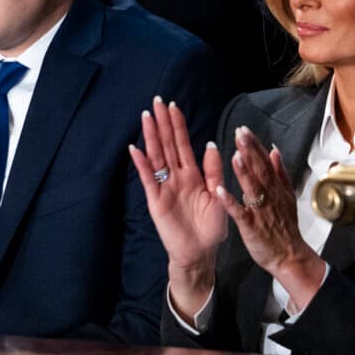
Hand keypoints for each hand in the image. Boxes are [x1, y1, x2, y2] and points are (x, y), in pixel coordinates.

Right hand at [130, 96, 226, 318]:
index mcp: (193, 174)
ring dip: (151, 137)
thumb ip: (214, 171)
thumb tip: (211, 144)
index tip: (174, 106)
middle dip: (163, 123)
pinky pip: (148, 179)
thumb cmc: (210, 227)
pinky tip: (135, 149)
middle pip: (168, 145)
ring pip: (156, 157)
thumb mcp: (218, 195)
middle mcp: (176, 177)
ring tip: (146, 117)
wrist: (200, 253)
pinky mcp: (156, 200)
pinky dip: (141, 164)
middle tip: (157, 101)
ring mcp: (164, 187)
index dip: (178, 125)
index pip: (183, 144)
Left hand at [217, 126, 324, 312]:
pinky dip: (231, 202)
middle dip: (250, 151)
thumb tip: (274, 150)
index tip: (244, 129)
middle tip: (240, 132)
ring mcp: (261, 211)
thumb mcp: (287, 196)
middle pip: (260, 170)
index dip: (254, 145)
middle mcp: (270, 196)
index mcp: (276, 188)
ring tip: (235, 154)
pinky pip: (240, 212)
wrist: (290, 256)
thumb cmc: (285, 227)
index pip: (265, 162)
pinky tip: (220, 190)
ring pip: (252, 188)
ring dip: (244, 171)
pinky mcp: (251, 226)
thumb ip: (280, 173)